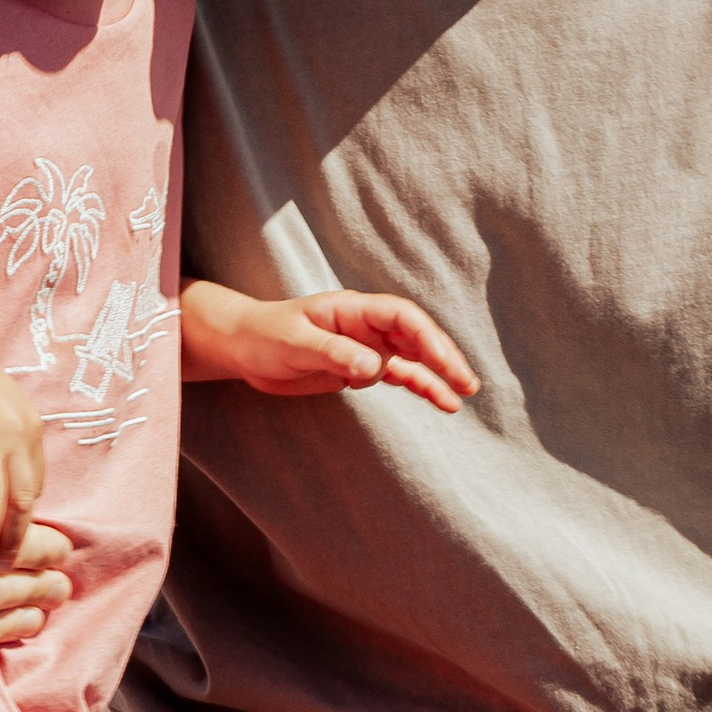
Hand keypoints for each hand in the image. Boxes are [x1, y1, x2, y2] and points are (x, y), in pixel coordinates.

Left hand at [181, 283, 477, 413]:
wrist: (244, 348)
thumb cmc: (264, 336)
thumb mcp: (294, 344)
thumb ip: (334, 353)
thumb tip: (375, 367)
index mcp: (352, 309)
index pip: (401, 317)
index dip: (427, 336)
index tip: (444, 361)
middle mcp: (366, 326)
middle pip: (416, 336)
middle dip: (443, 357)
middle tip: (467, 382)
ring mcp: (366, 347)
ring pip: (412, 358)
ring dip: (437, 374)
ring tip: (463, 394)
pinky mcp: (360, 368)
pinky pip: (398, 375)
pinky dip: (419, 386)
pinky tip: (441, 401)